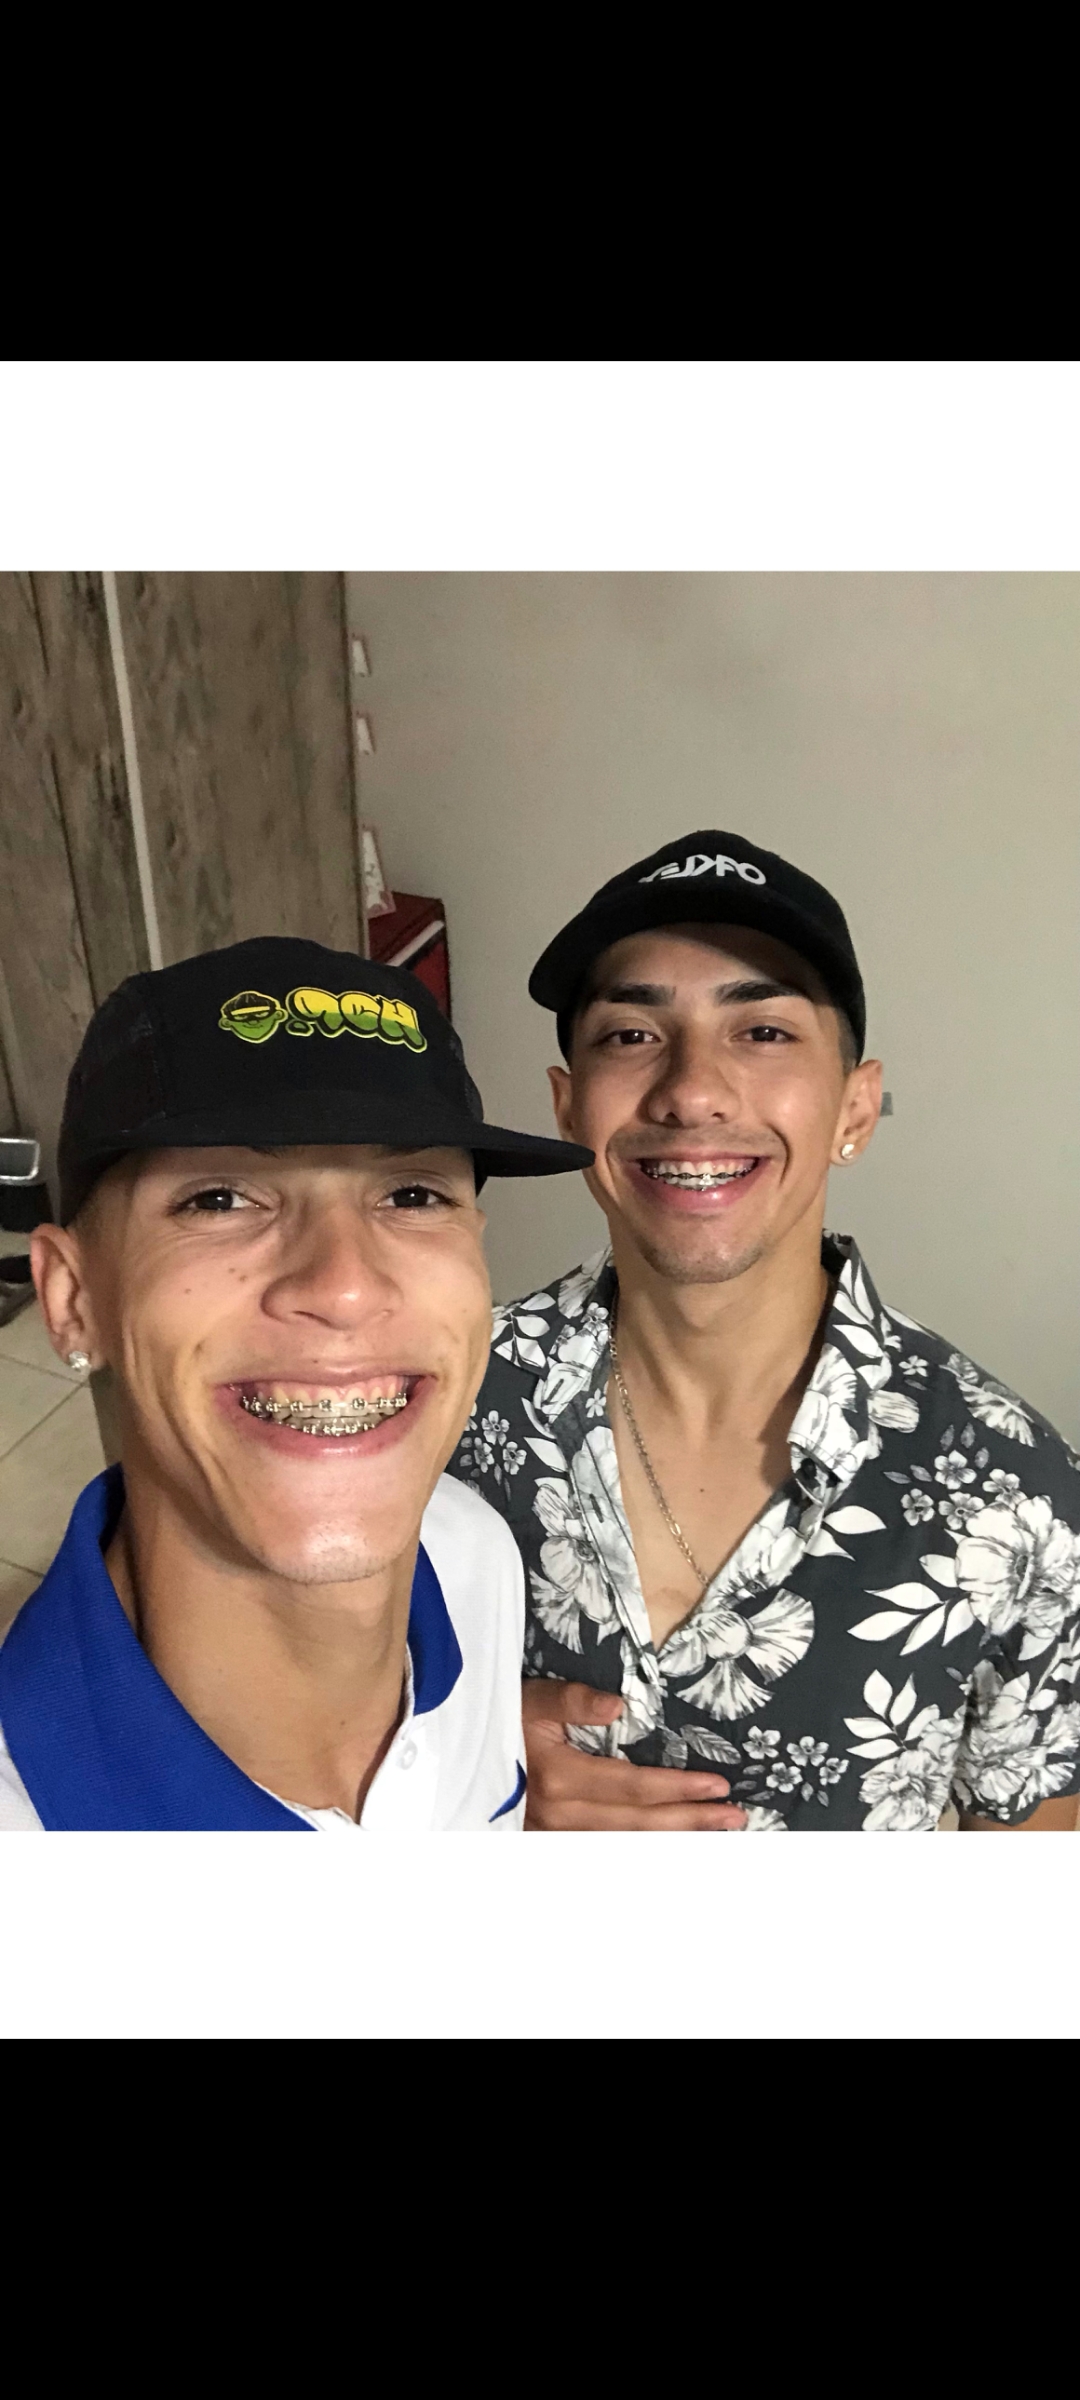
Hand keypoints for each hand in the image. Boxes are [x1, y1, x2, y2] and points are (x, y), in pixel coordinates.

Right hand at [522, 1679, 746, 1830]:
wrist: (459, 1750)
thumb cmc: (500, 1717)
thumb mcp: (532, 1699)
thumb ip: (574, 1702)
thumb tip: (619, 1706)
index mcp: (560, 1778)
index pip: (633, 1787)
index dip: (677, 1788)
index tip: (717, 1785)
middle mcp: (561, 1815)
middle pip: (638, 1824)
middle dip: (690, 1821)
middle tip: (734, 1817)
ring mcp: (556, 1834)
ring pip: (625, 1843)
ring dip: (673, 1838)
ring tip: (714, 1831)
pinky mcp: (553, 1840)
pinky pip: (604, 1848)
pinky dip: (641, 1847)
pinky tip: (669, 1843)